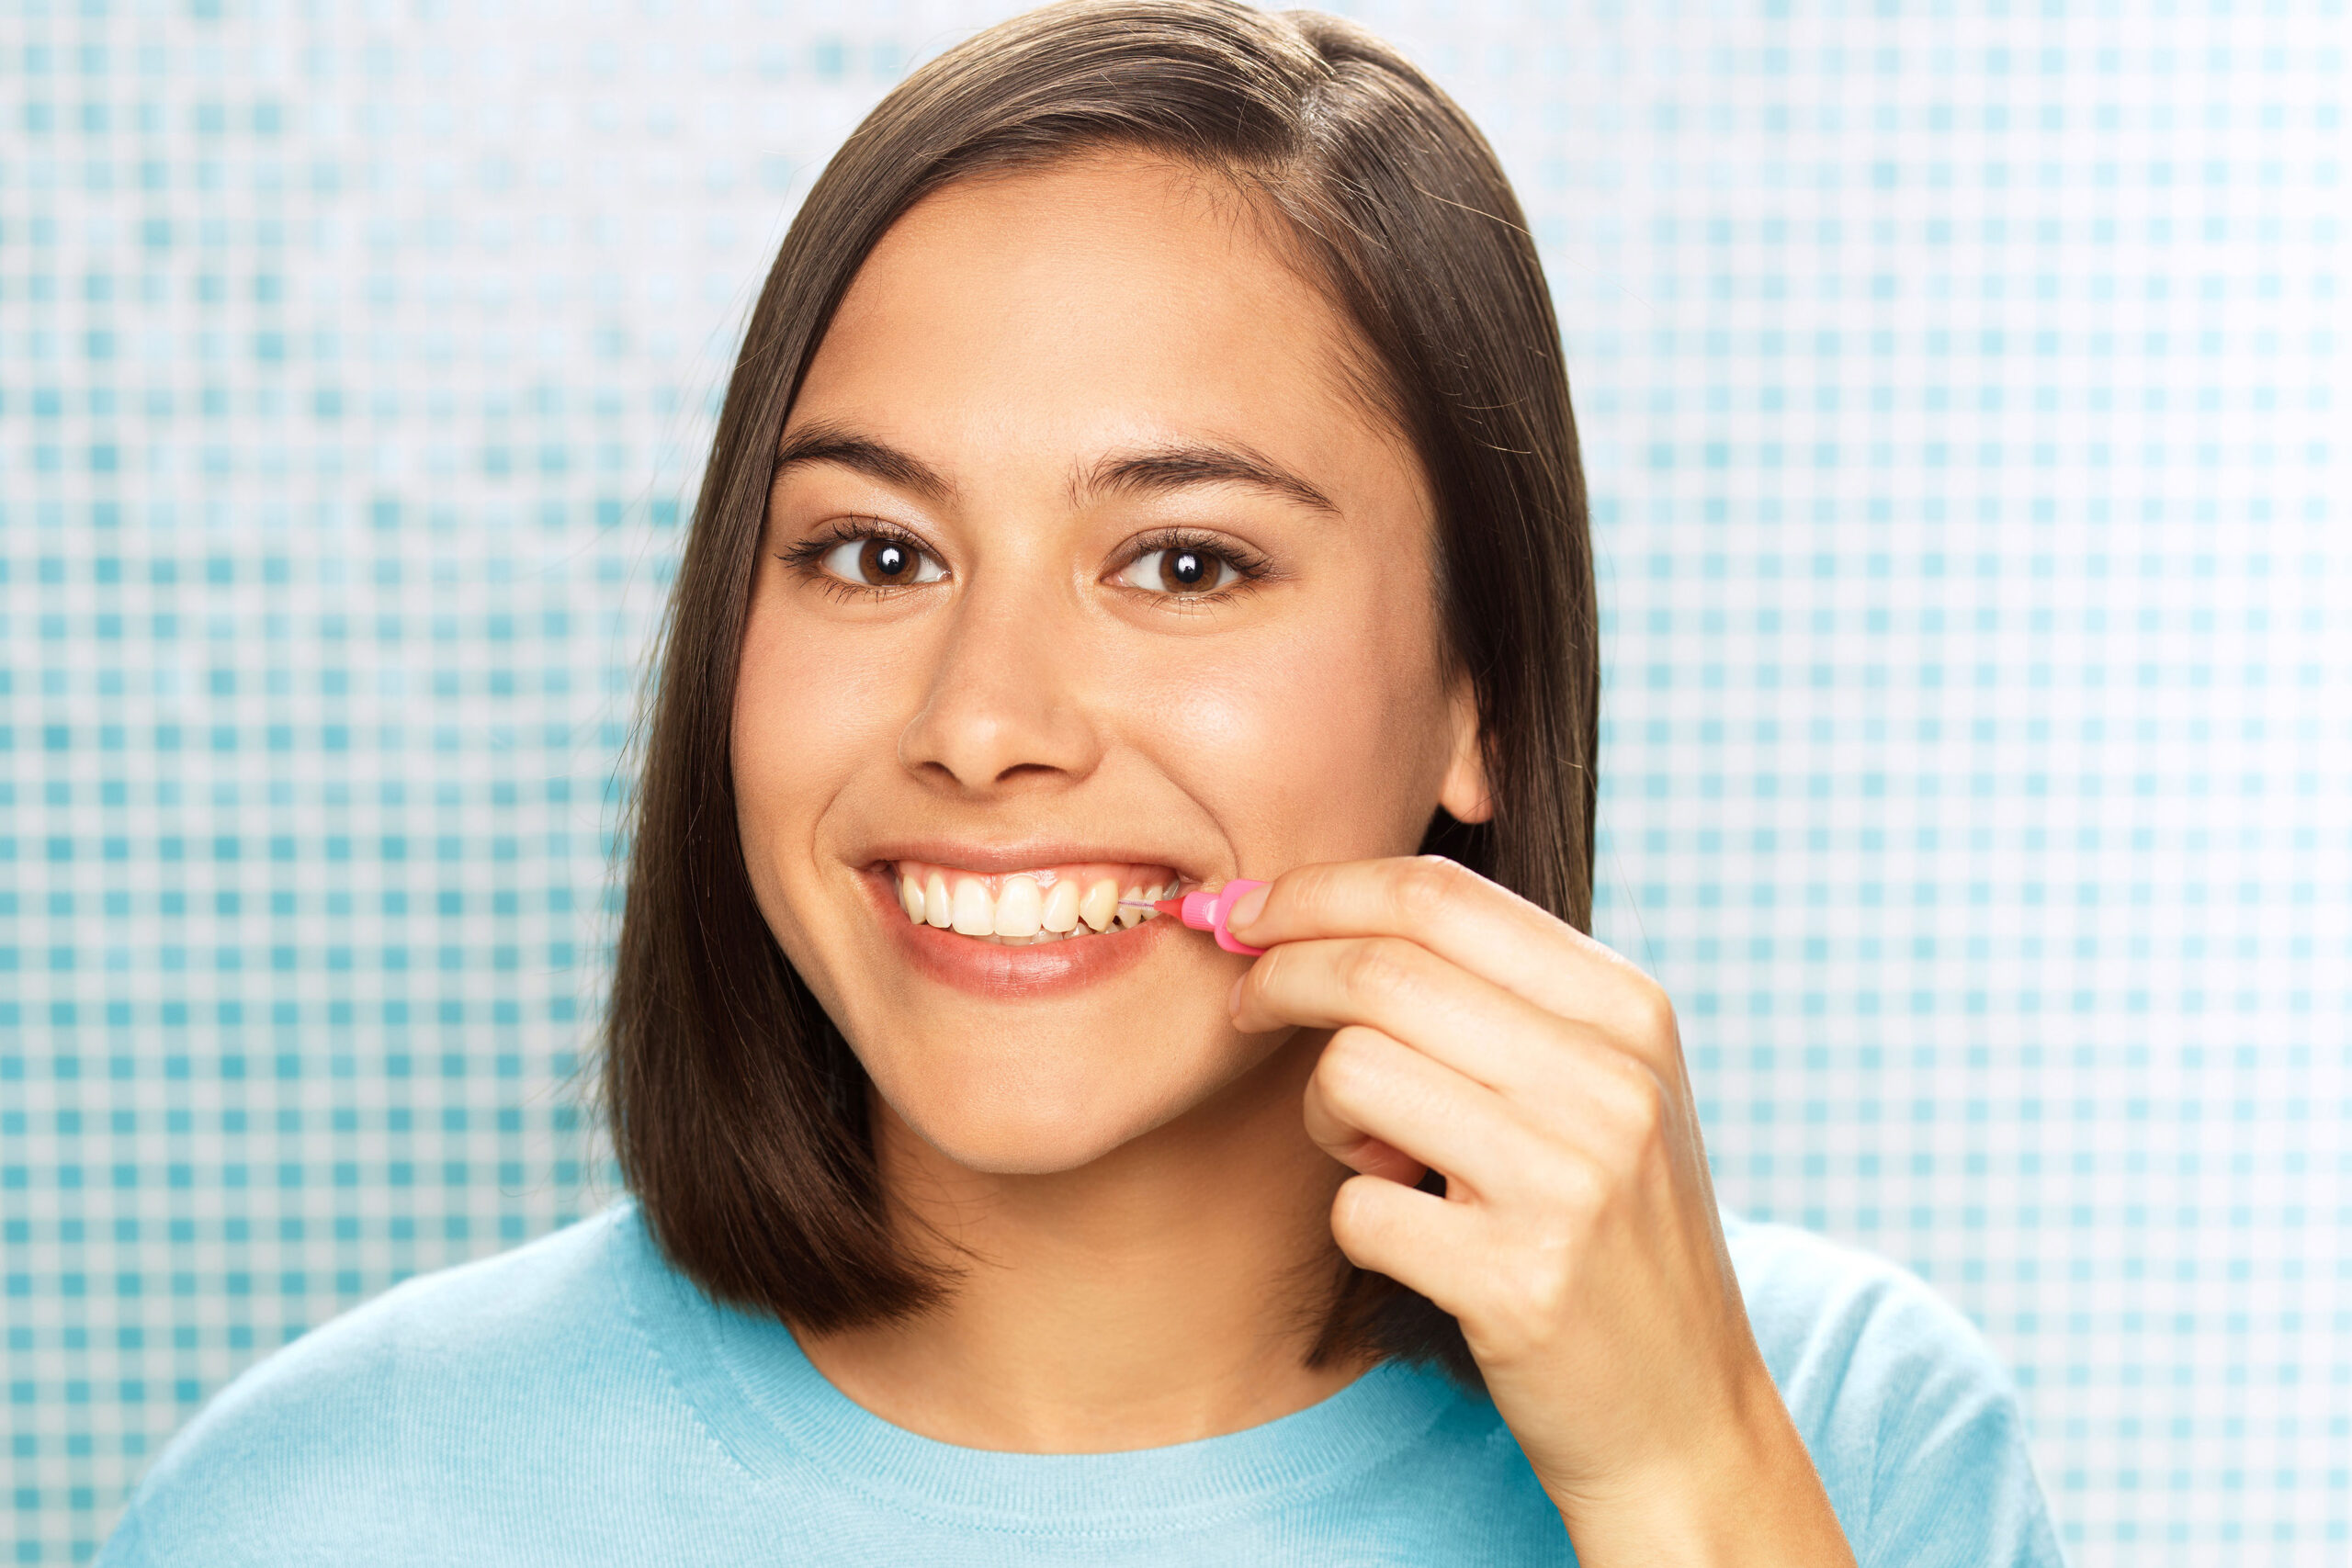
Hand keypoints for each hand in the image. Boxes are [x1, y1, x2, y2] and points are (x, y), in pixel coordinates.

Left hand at [1224, 856, 1855, 1567]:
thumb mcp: (1599, 1086)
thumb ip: (1493, 996)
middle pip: (1380, 968)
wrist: (1687, 1414)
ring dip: (1324, 1113)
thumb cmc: (1612, 1233)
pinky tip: (1419, 1242)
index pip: (1438, 894)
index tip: (1248, 910)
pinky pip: (1355, 1207)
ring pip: (1352, 1072)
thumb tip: (1313, 912)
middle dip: (1277, 973)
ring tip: (1378, 1158)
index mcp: (1628, 1009)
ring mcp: (1571, 1180)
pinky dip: (1359, 1219)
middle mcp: (1611, 1079)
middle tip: (1240, 1005)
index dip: (1318, 890)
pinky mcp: (1519, 1281)